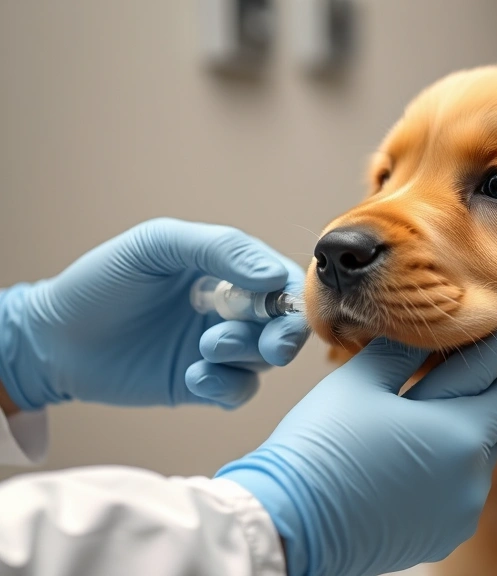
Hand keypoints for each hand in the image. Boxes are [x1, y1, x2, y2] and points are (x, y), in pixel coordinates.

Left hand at [0, 218, 308, 410]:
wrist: (55, 338)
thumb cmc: (103, 281)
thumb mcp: (158, 244)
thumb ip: (220, 248)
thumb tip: (274, 275)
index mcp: (230, 269)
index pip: (284, 280)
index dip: (292, 294)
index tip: (279, 303)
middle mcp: (233, 309)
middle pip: (287, 324)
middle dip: (284, 335)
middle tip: (268, 345)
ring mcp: (220, 348)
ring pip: (265, 359)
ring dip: (245, 355)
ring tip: (206, 348)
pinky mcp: (205, 384)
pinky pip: (239, 391)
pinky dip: (227, 386)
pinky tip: (194, 376)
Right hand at [217, 302, 496, 575]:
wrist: (290, 524)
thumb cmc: (319, 448)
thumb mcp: (360, 382)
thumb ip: (406, 350)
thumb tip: (429, 325)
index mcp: (457, 431)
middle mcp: (471, 473)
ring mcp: (461, 507)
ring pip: (482, 449)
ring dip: (477, 420)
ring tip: (464, 393)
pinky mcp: (446, 531)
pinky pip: (463, 483)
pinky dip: (455, 459)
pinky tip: (432, 443)